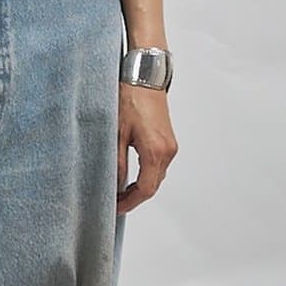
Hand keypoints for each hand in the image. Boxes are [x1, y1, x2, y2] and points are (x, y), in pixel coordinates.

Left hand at [116, 82, 177, 213]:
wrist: (144, 77)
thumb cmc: (130, 98)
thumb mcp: (116, 132)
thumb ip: (117, 162)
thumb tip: (115, 183)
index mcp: (155, 151)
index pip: (145, 189)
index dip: (130, 202)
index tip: (116, 208)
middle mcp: (167, 150)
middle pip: (153, 186)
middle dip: (134, 197)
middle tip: (115, 202)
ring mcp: (170, 145)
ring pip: (156, 176)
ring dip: (140, 187)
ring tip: (120, 191)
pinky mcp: (168, 140)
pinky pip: (158, 166)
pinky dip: (146, 175)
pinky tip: (131, 176)